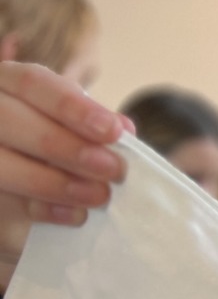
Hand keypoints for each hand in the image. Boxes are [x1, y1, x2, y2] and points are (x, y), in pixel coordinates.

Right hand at [0, 62, 127, 292]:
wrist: (20, 179)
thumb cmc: (51, 140)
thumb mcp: (69, 124)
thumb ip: (92, 124)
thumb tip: (123, 128)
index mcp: (6, 83)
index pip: (32, 83)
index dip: (73, 107)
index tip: (113, 131)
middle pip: (14, 121)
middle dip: (68, 147)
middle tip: (113, 169)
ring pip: (1, 164)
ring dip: (54, 182)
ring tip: (99, 196)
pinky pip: (2, 201)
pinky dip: (42, 208)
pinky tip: (75, 215)